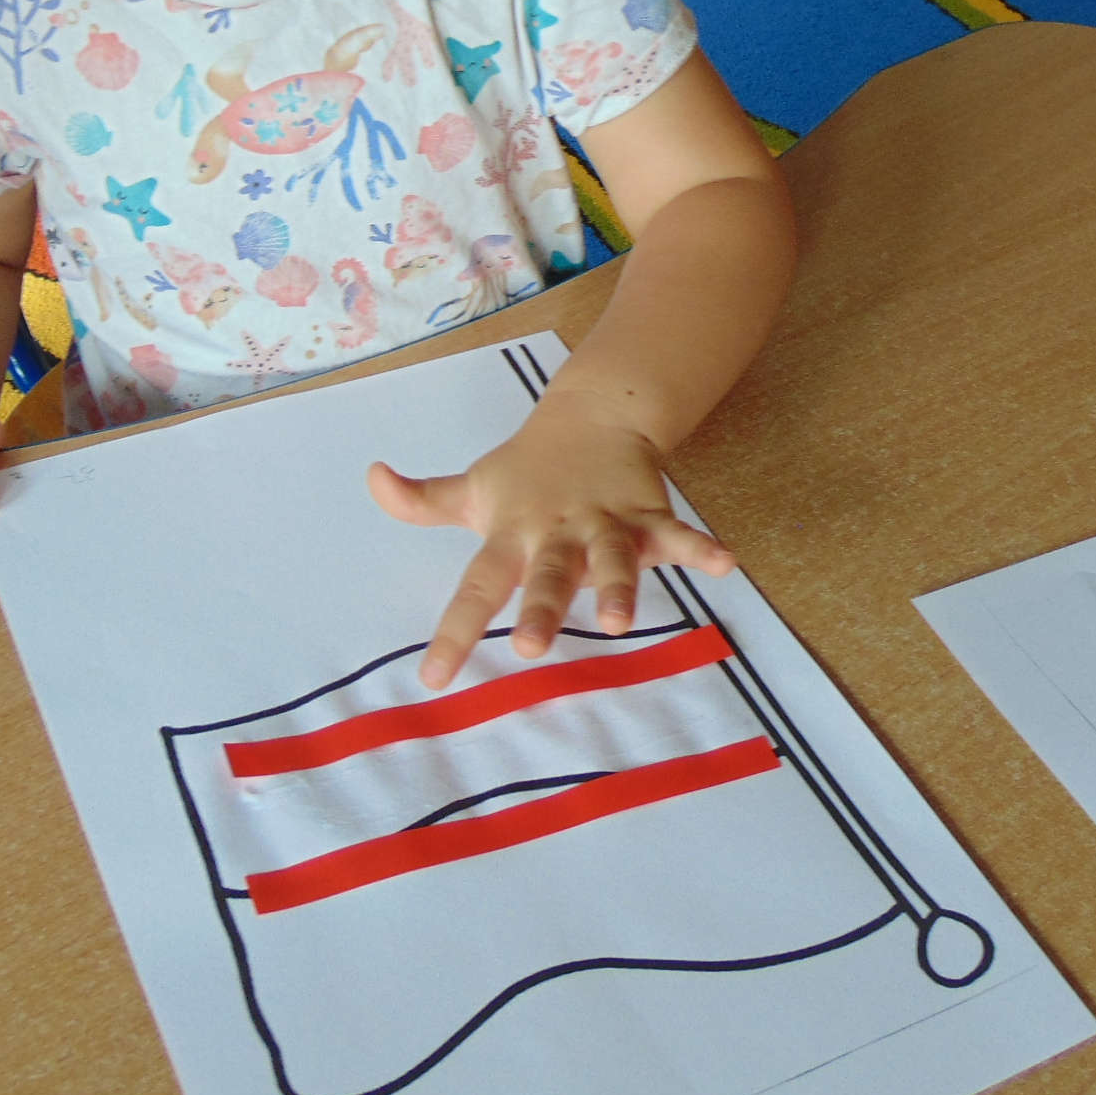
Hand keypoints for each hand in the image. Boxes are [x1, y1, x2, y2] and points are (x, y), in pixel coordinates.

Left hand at [369, 394, 736, 690]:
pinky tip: (723, 564)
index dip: (456, 632)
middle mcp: (556, 533)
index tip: (434, 679)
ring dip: (619, 587)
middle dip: (541, 611)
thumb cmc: (525, 472)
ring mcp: (604, 524)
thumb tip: (372, 476)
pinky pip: (675, 534)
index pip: (476, 588)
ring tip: (622, 621)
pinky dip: (700, 549)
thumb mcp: (472, 489)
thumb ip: (422, 501)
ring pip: (612, 559)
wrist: (592, 414)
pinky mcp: (646, 515)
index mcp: (511, 535)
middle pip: (547, 577)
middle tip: (531, 650)